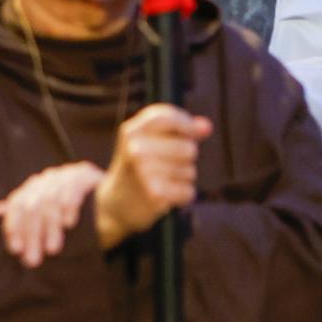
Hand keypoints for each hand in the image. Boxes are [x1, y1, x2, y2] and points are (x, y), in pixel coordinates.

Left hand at [0, 161, 104, 267]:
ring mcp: (66, 174)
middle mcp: (47, 179)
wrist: (115, 205)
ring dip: (50, 227)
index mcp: (34, 189)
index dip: (14, 227)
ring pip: (50, 199)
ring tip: (52, 250)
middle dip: (31, 235)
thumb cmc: (77, 220)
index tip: (15, 250)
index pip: (17, 204)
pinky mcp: (85, 174)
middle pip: (32, 205)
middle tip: (33, 260)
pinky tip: (70, 224)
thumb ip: (25, 217)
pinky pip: (72, 187)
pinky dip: (69, 206)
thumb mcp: (49, 224)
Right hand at [94, 105, 212, 247]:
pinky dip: (182, 195)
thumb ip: (179, 130)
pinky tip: (166, 195)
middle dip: (185, 157)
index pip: (169, 117)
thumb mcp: (149, 142)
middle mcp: (136, 149)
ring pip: (189, 171)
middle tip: (167, 164)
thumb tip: (206, 126)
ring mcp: (144, 172)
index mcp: (132, 131)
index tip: (193, 133)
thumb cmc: (138, 167)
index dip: (187, 124)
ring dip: (182, 178)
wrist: (115, 204)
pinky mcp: (155, 194)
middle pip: (188, 147)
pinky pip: (188, 191)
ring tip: (163, 180)